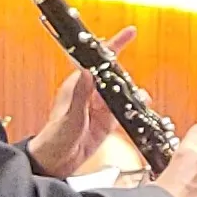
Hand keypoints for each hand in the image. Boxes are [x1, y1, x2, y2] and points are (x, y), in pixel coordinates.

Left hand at [30, 27, 138, 174]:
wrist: (56, 163)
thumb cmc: (55, 138)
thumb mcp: (70, 116)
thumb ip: (80, 95)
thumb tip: (88, 71)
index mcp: (78, 85)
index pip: (97, 60)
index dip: (114, 45)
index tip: (129, 33)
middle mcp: (90, 93)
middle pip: (114, 76)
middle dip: (127, 77)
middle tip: (135, 87)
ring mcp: (100, 108)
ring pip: (122, 94)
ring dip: (133, 97)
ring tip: (139, 102)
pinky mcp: (107, 122)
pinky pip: (124, 112)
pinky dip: (133, 111)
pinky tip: (140, 112)